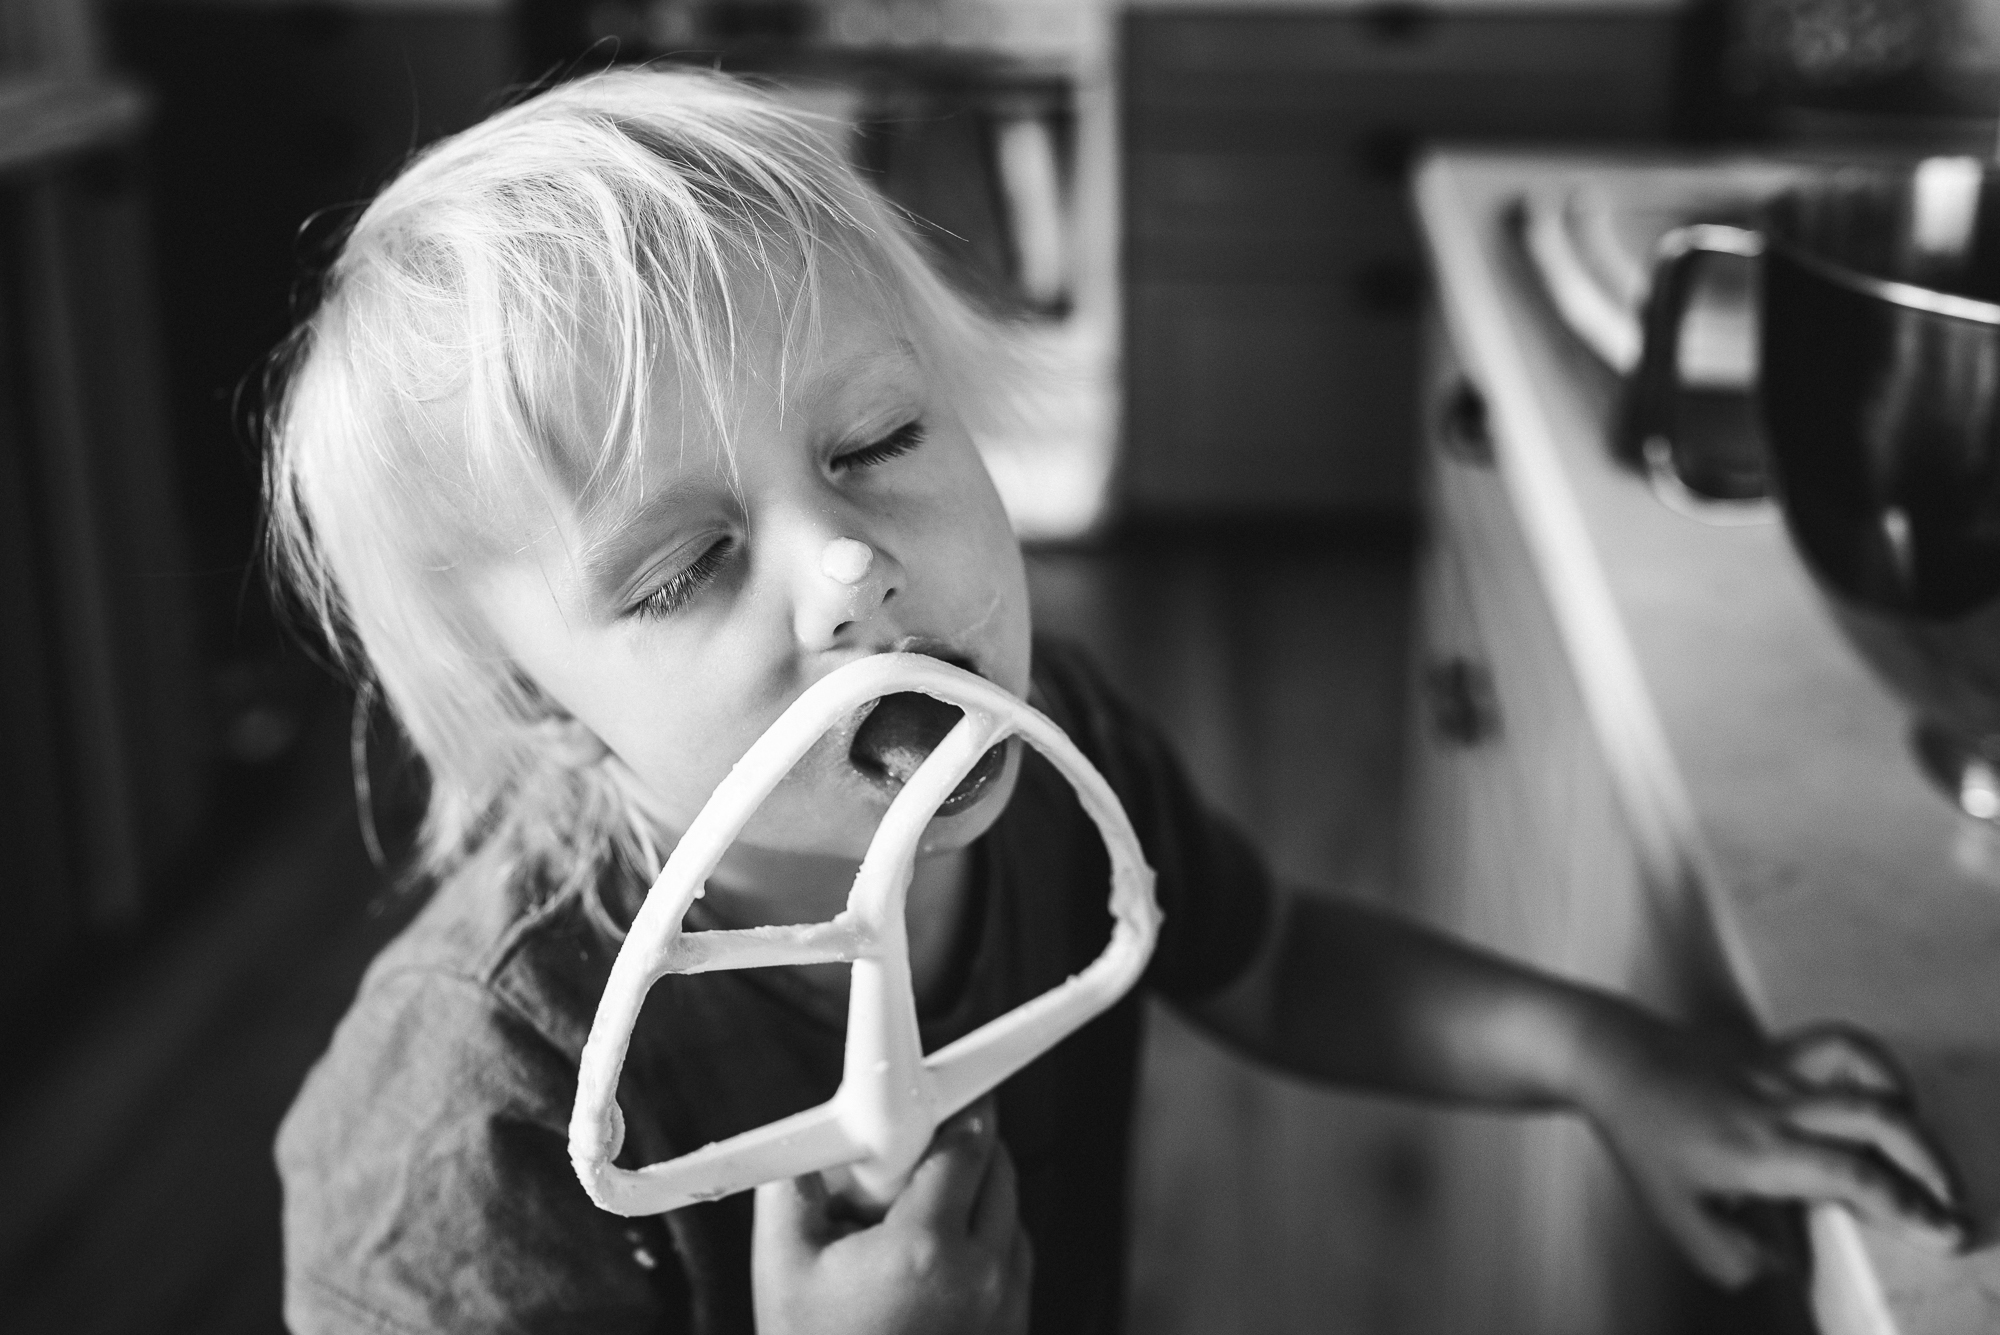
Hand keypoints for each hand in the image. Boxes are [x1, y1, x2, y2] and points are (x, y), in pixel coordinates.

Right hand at [752, 1100, 1032, 1334]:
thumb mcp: (783, 1268)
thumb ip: (795, 1188)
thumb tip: (812, 1143)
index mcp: (924, 1247)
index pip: (970, 1143)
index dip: (959, 1107)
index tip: (946, 1088)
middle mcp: (980, 1274)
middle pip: (1000, 1170)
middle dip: (963, 1148)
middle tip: (916, 1153)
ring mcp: (1005, 1307)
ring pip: (1011, 1213)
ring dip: (977, 1197)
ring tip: (918, 1217)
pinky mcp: (1013, 1330)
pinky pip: (1015, 1259)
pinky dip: (986, 1242)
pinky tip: (936, 1259)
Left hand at [1576, 1012, 1964, 1287]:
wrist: (1615, 1061)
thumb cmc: (1645, 1140)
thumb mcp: (1672, 1215)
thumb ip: (1727, 1256)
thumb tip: (1782, 1268)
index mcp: (1757, 1152)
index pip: (1851, 1175)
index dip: (1906, 1206)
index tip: (1946, 1233)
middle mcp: (1778, 1107)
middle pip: (1878, 1120)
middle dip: (1933, 1167)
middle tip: (1959, 1208)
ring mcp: (1780, 1070)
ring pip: (1866, 1075)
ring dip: (1912, 1115)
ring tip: (1928, 1159)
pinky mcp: (1779, 1048)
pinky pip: (1842, 1045)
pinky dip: (1880, 1067)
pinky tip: (1891, 1098)